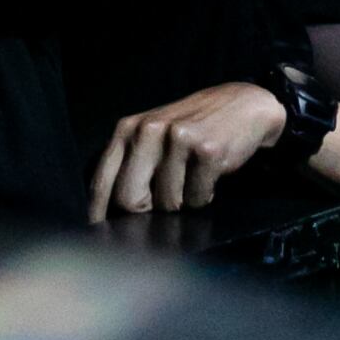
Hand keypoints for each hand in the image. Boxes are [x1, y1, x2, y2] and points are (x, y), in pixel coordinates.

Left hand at [85, 81, 286, 220]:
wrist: (241, 105)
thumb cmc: (190, 129)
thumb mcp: (152, 136)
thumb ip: (130, 164)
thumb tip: (112, 212)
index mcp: (128, 129)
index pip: (102, 179)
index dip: (98, 212)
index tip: (97, 234)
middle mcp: (148, 130)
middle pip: (129, 199)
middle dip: (145, 213)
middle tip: (161, 204)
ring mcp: (178, 139)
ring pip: (167, 204)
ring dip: (182, 202)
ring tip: (190, 179)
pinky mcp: (207, 151)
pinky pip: (196, 199)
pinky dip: (203, 196)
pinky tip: (208, 176)